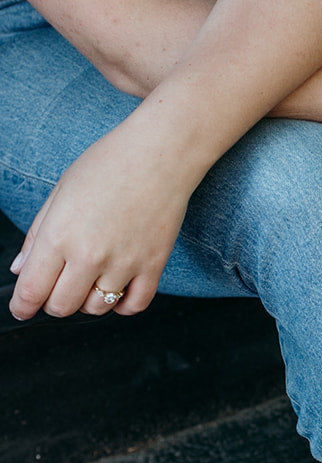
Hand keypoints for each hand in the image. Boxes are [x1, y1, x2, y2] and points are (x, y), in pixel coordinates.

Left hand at [8, 118, 192, 320]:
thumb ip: (37, 234)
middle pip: (62, 306)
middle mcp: (89, 255)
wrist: (161, 153)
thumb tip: (20, 268)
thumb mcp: (60, 192)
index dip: (22, 306)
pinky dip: (122, 305)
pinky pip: (134, 305)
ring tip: (90, 281)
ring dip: (87, 301)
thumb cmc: (108, 164)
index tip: (22, 308)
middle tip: (57, 288)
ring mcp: (124, 263)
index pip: (32, 290)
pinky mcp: (153, 265)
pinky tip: (117, 288)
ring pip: (96, 308)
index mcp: (60, 235)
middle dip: (53, 302)